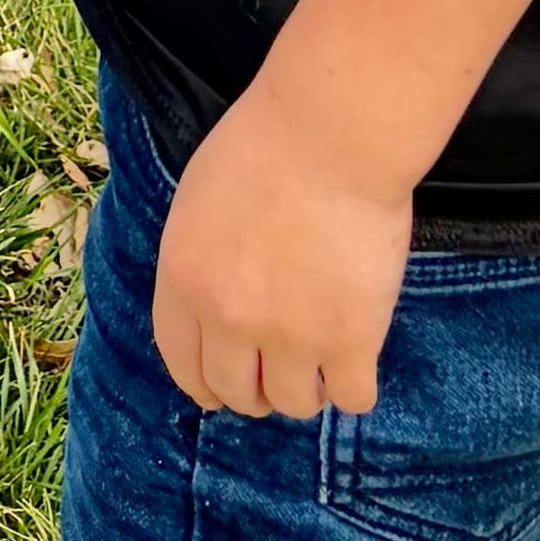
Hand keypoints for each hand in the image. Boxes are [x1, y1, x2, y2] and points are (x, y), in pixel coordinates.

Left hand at [149, 82, 407, 419]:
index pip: (182, 364)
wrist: (330, 136)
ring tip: (321, 362)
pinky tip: (357, 362)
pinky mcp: (350, 339)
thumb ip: (199, 265)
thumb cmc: (264, 149)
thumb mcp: (198, 205)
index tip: (221, 391)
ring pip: (294, 404)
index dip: (204, 385)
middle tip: (277, 376)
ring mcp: (291, 335)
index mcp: (184, 281)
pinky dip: (354, 388)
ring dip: (306, 390)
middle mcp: (229, 318)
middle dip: (255, 393)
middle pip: (236, 393)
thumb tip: (211, 313)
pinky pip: (352, 399)